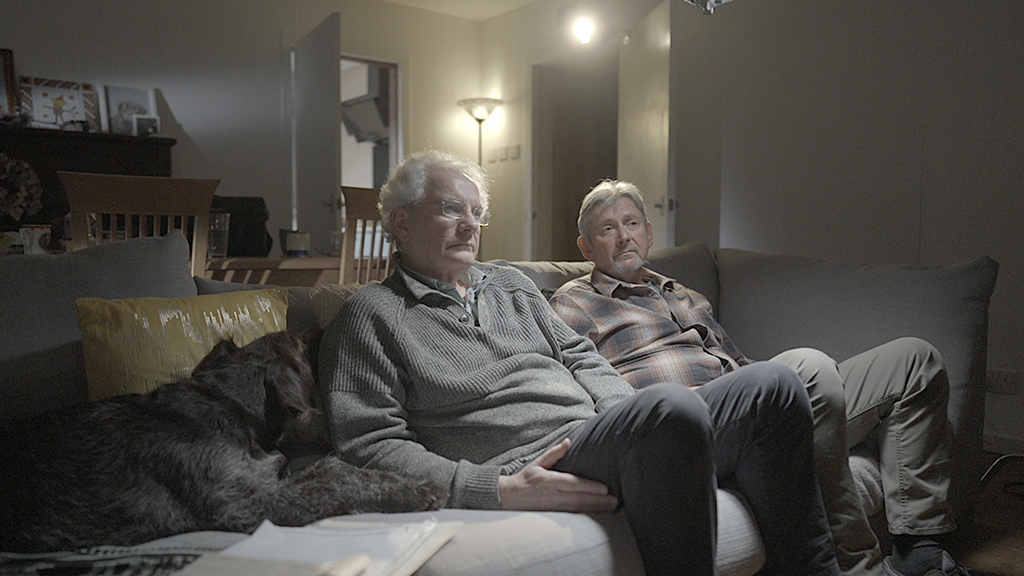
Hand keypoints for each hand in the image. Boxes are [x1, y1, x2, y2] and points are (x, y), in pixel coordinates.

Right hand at [498, 439, 618, 512]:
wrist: (508, 498)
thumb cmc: (525, 479)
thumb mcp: (537, 463)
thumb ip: (554, 453)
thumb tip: (568, 442)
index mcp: (549, 480)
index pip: (572, 484)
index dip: (589, 487)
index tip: (604, 488)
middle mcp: (553, 495)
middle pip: (580, 499)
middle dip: (599, 501)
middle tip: (616, 501)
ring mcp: (553, 508)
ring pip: (579, 509)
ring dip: (596, 509)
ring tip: (612, 507)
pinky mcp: (554, 516)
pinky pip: (574, 516)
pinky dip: (587, 515)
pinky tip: (599, 514)